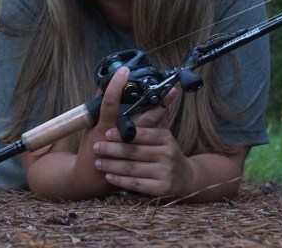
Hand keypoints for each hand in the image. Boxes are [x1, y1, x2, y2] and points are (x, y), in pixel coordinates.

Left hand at [92, 82, 192, 197]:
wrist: (185, 178)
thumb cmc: (166, 152)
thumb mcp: (162, 134)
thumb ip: (152, 117)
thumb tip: (139, 92)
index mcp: (165, 137)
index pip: (141, 134)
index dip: (122, 133)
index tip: (106, 132)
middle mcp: (167, 154)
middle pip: (134, 151)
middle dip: (112, 149)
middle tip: (96, 146)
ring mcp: (165, 172)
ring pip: (132, 168)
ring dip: (112, 165)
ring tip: (98, 162)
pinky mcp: (162, 188)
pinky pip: (136, 184)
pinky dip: (120, 180)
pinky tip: (109, 176)